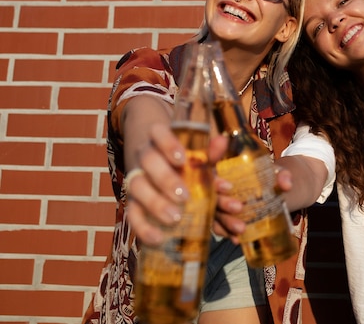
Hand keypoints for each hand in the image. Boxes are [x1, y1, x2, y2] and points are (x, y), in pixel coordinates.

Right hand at [126, 123, 228, 244]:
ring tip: (175, 219)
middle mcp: (145, 157)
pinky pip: (133, 215)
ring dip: (156, 204)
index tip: (181, 158)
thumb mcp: (196, 156)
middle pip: (149, 162)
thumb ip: (209, 152)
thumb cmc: (182, 161)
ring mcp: (137, 180)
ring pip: (138, 188)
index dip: (168, 144)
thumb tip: (222, 141)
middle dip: (166, 179)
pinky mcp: (134, 203)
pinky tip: (159, 239)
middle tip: (184, 197)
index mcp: (160, 139)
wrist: (157, 168)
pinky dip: (144, 229)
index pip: (159, 132)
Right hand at [212, 168, 292, 243]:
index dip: (217, 182)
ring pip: (215, 215)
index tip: (229, 187)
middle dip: (224, 203)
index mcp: (225, 173)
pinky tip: (237, 239)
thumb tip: (287, 185)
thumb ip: (281, 175)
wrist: (269, 190)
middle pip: (213, 197)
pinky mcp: (221, 220)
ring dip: (226, 223)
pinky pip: (219, 228)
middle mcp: (217, 190)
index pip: (214, 176)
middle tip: (239, 208)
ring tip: (241, 230)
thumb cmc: (267, 178)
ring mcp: (218, 206)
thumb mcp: (274, 173)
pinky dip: (227, 234)